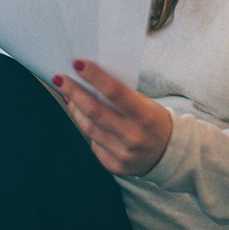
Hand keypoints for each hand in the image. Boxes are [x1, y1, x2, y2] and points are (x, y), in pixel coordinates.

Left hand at [52, 60, 172, 175]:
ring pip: (89, 128)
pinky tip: (81, 116)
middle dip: (74, 92)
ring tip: (67, 94)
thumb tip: (89, 80)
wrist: (169, 153)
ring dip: (75, 109)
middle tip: (59, 78)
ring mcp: (124, 154)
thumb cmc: (154, 120)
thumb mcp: (147, 104)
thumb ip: (122, 95)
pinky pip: (94, 144)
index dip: (94, 77)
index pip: (115, 92)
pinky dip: (87, 128)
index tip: (77, 63)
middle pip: (95, 111)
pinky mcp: (116, 166)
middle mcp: (133, 137)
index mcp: (145, 116)